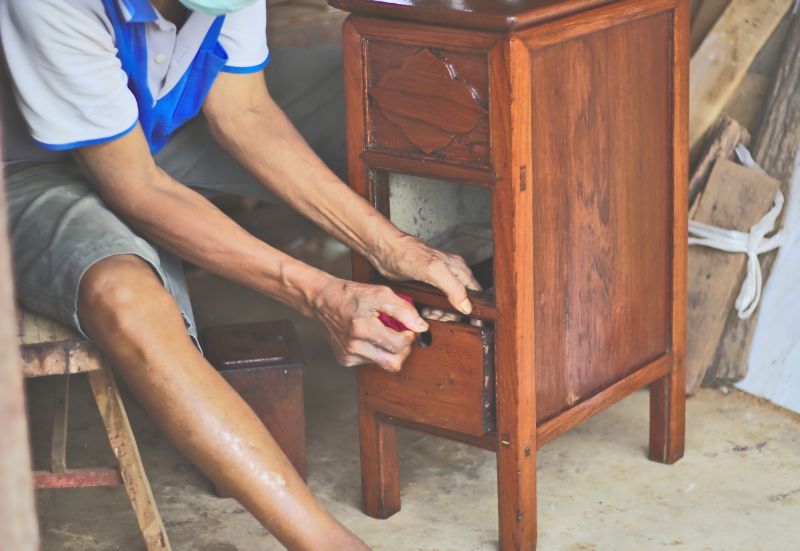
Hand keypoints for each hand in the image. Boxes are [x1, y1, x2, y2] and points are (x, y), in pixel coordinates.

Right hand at [311, 277, 428, 371]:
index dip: (409, 337)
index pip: (398, 345)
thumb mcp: (381, 294)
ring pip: (382, 363)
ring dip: (388, 350)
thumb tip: (421, 327)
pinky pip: (370, 361)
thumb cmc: (352, 295)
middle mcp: (353, 345)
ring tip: (382, 332)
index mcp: (362, 328)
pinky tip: (369, 337)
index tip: (408, 329)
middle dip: (403, 351)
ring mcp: (348, 355)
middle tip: (401, 336)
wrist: (324, 299)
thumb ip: (404, 310)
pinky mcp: (345, 359)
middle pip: (392, 363)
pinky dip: (375, 350)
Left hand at [371, 234, 481, 313]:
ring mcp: (439, 280)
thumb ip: (453, 287)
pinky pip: (435, 303)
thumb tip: (466, 306)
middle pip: (462, 302)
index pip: (476, 294)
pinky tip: (423, 312)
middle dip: (452, 314)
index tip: (472, 324)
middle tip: (438, 317)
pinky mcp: (426, 285)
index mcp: (459, 269)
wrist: (384, 250)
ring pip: (448, 304)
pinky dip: (432, 311)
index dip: (474, 310)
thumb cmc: (406, 253)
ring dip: (441, 314)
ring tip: (429, 315)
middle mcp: (451, 274)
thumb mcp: (433, 270)